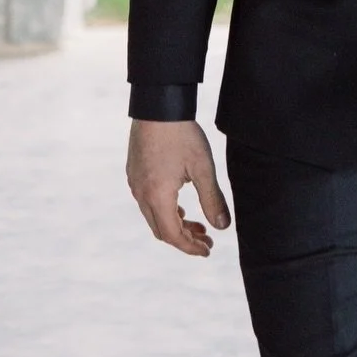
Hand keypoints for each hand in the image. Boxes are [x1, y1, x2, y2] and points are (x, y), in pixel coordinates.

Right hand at [127, 119, 230, 256]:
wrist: (158, 106)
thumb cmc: (182, 135)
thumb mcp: (203, 169)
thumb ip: (213, 199)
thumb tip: (222, 228)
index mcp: (157, 196)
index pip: (172, 235)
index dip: (190, 247)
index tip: (207, 250)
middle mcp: (141, 194)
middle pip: (161, 230)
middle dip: (184, 239)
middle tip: (207, 240)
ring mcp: (135, 183)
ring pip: (154, 216)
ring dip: (175, 224)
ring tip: (198, 224)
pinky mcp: (134, 173)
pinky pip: (148, 202)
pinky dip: (165, 211)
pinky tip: (181, 206)